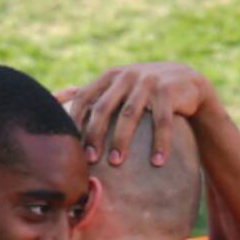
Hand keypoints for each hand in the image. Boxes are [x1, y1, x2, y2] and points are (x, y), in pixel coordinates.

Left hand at [56, 62, 212, 167]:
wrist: (186, 82)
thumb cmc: (144, 91)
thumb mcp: (118, 87)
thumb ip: (91, 94)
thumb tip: (54, 99)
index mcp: (109, 78)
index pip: (84, 98)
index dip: (75, 122)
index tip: (70, 147)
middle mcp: (126, 76)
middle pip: (104, 107)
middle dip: (95, 133)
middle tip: (90, 159)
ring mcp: (148, 81)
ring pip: (130, 114)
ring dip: (122, 139)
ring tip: (116, 162)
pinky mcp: (169, 90)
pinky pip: (162, 120)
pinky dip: (160, 142)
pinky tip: (157, 162)